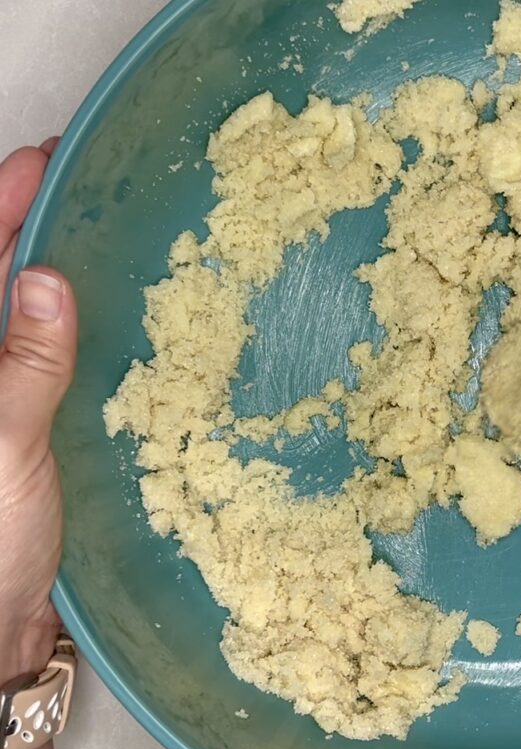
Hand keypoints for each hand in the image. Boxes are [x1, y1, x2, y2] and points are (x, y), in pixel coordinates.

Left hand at [0, 139, 77, 684]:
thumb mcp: (0, 447)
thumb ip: (23, 365)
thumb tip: (47, 279)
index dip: (6, 202)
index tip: (52, 158)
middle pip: (3, 278)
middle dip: (46, 226)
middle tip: (103, 183)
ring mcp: (10, 397)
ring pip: (41, 318)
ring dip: (78, 277)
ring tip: (127, 235)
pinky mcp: (44, 426)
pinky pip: (71, 363)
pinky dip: (99, 335)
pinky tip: (136, 318)